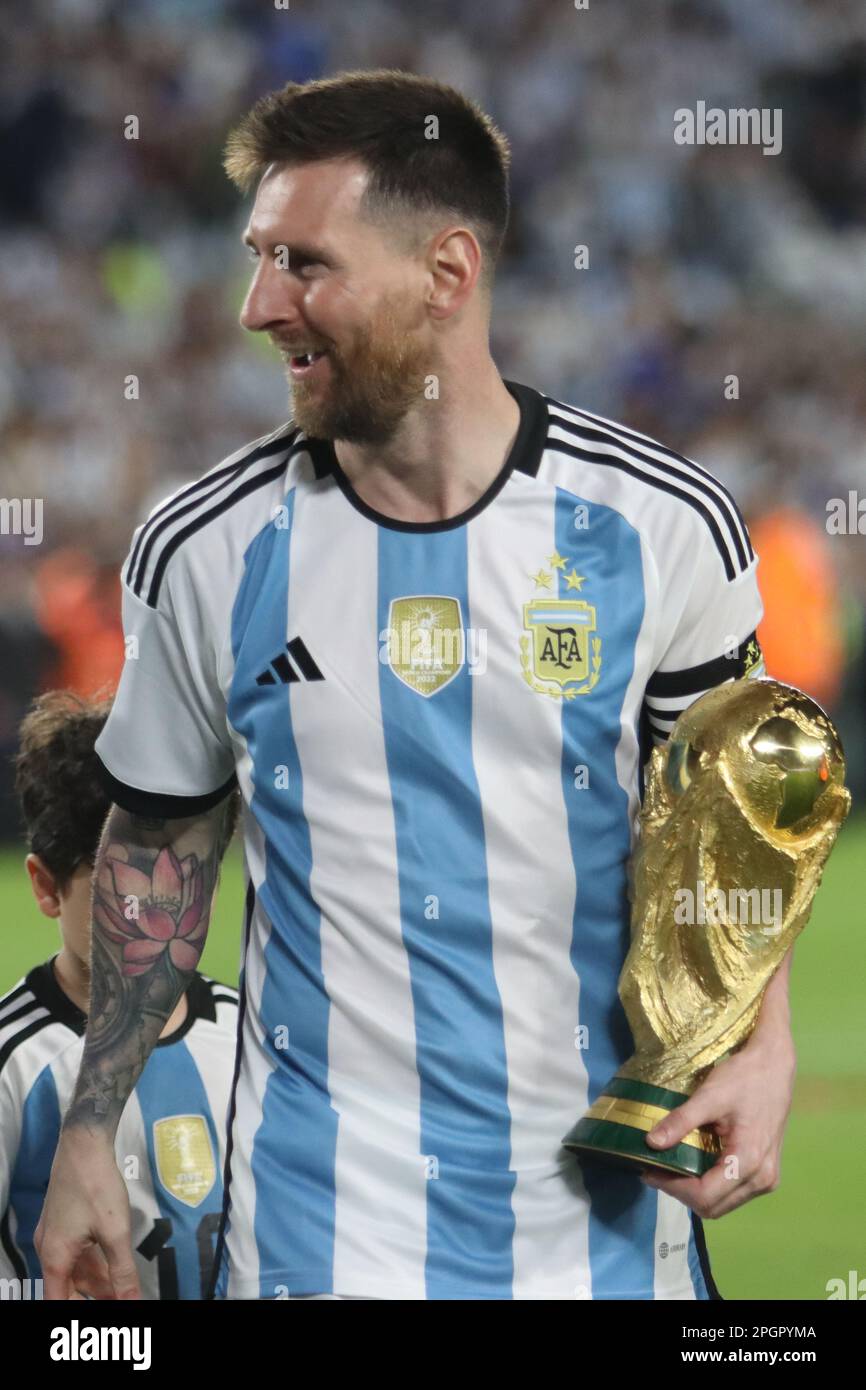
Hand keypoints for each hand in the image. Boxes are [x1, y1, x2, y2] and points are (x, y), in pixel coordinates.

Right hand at [35, 1128, 140, 1299]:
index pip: (58, 1302)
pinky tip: (114, 1267)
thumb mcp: (115, 1232)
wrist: (84, 1143)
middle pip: (68, 1288)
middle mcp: (49, 1249)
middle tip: (121, 1301)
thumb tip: (132, 1301)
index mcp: (55, 1257)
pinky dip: (94, 1263)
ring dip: (97, 1282)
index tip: (101, 1320)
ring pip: (75, 1269)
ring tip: (123, 1291)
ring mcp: (55, 1234)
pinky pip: (77, 1253)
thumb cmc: (96, 1185)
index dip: (79, 1313)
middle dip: (93, 1298)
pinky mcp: (64, 1222)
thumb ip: (123, 1272)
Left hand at [639, 1034, 796, 1218]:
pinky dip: (710, 1186)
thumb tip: (651, 1143)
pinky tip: (694, 1164)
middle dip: (681, 1193)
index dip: (673, 1188)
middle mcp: (762, 1178)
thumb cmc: (744, 1077)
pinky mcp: (766, 1173)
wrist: (774, 1065)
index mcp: (749, 1160)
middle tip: (657, 1169)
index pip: (705, 1195)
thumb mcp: (709, 1096)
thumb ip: (681, 1121)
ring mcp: (767, 1178)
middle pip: (713, 1207)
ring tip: (671, 1167)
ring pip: (723, 1204)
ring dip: (695, 1192)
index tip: (649, 1171)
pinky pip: (733, 1192)